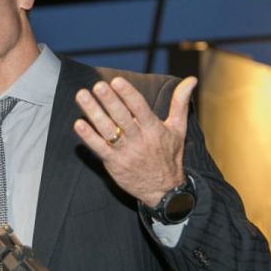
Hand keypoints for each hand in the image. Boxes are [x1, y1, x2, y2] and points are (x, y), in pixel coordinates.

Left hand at [73, 76, 197, 206]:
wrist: (164, 191)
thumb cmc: (170, 155)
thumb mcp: (178, 128)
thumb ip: (180, 102)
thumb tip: (191, 79)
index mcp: (154, 129)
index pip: (140, 108)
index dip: (128, 94)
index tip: (116, 81)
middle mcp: (139, 140)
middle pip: (122, 117)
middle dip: (109, 100)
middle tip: (97, 85)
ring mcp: (125, 152)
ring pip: (107, 130)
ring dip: (93, 112)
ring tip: (81, 95)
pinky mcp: (114, 163)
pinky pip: (99, 148)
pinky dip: (88, 136)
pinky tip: (78, 123)